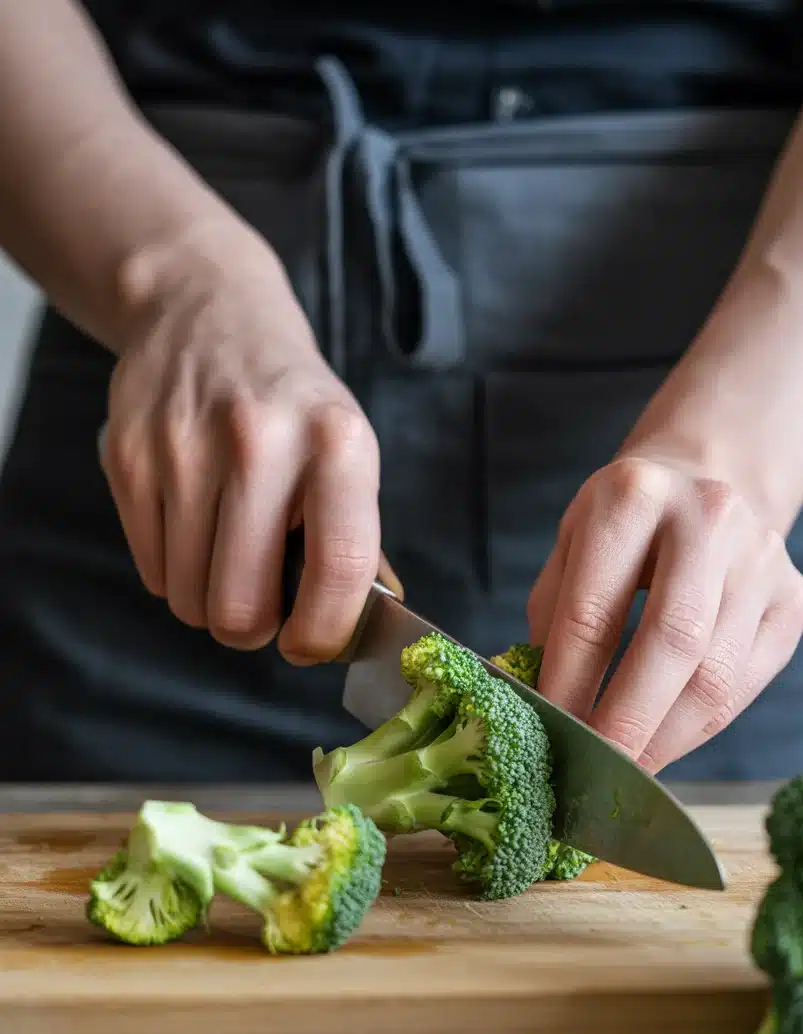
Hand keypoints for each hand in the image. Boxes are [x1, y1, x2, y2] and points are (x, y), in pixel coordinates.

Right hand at [100, 231, 389, 662]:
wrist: (207, 312)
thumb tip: (366, 622)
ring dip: (208, 600)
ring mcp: (184, 448)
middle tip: (262, 605)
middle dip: (251, 628)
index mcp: (337, 444)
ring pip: (187, 598)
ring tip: (228, 556)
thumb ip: (356, 537)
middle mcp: (260, 442)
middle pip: (241, 607)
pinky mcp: (128, 456)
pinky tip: (193, 526)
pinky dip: (174, 571)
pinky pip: (150, 569)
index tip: (311, 644)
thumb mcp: (346, 449)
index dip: (324, 632)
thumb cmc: (291, 401)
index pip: (338, 570)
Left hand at [528, 456, 802, 772]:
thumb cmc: (625, 526)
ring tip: (628, 769)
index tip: (550, 729)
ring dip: (667, 737)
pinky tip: (667, 743)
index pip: (594, 608)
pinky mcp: (793, 597)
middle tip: (596, 770)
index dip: (569, 681)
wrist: (706, 480)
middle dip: (627, 720)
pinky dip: (703, 728)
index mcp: (633, 496)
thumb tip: (530, 700)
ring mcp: (761, 557)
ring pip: (716, 674)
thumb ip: (550, 618)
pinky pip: (748, 683)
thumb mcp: (571, 545)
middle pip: (671, 641)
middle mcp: (707, 518)